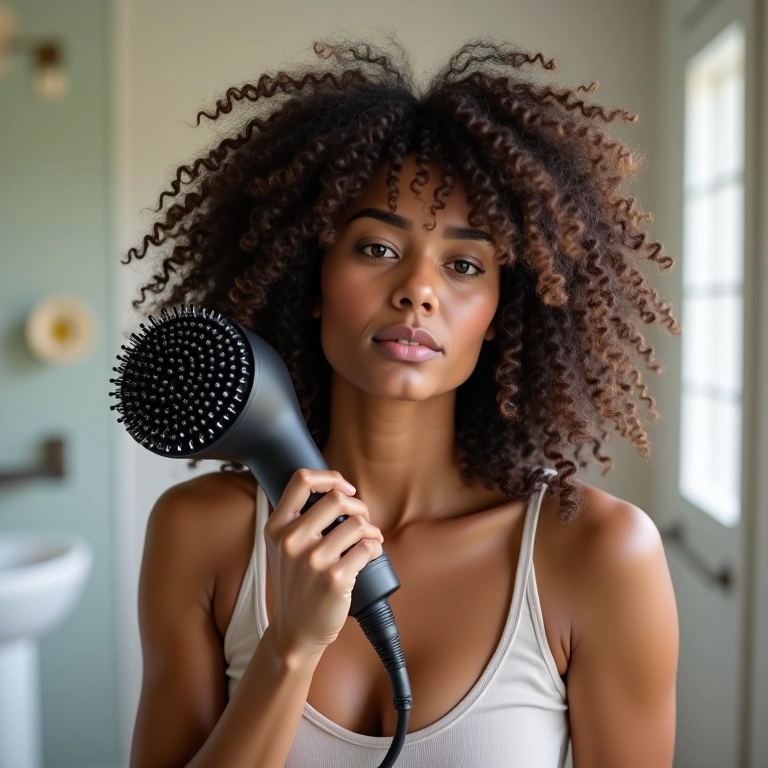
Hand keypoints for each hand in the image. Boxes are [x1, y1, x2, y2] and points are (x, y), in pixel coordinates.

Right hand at [263, 469, 383, 661]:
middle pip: (337, 499)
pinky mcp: (335, 579)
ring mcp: (313, 561)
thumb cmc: (295, 585)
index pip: (301, 480)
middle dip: (359, 506)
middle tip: (362, 519)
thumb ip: (298, 519)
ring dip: (371, 529)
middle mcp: (291, 541)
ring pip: (357, 523)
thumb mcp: (282, 548)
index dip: (330, 478)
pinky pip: (368, 547)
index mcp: (276, 527)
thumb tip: (338, 491)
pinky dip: (376, 547)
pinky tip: (372, 553)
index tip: (344, 489)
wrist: (295, 631)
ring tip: (369, 539)